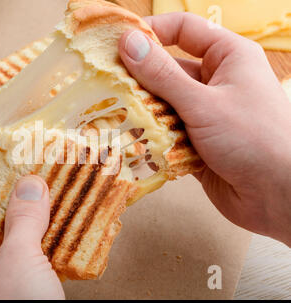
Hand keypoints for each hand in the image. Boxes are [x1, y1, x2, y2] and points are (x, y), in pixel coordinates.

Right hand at [119, 12, 290, 245]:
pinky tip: (131, 140)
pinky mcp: (197, 141)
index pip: (182, 30)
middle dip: (139, 79)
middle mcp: (216, 81)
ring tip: (114, 114)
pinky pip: (166, 131)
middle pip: (168, 69)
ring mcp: (206, 113)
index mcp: (227, 57)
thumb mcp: (203, 102)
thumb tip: (129, 42)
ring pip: (164, 103)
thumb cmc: (253, 139)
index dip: (150, 32)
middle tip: (106, 85)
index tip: (116, 45)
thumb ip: (162, 74)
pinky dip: (151, 136)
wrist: (279, 195)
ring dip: (142, 111)